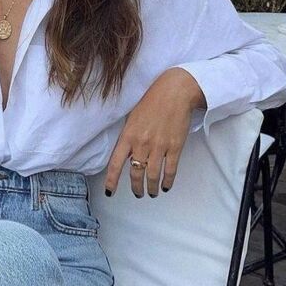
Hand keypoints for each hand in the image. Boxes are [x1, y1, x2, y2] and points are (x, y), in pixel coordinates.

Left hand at [104, 68, 205, 197]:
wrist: (175, 92)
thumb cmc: (151, 101)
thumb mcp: (132, 117)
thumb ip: (128, 136)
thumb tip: (125, 154)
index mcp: (128, 135)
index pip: (116, 163)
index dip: (112, 180)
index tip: (110, 192)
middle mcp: (142, 143)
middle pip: (136, 173)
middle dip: (136, 188)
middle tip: (138, 193)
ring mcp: (159, 146)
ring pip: (153, 176)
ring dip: (152, 188)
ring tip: (152, 193)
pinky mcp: (175, 147)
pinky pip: (170, 170)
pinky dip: (168, 182)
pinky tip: (166, 186)